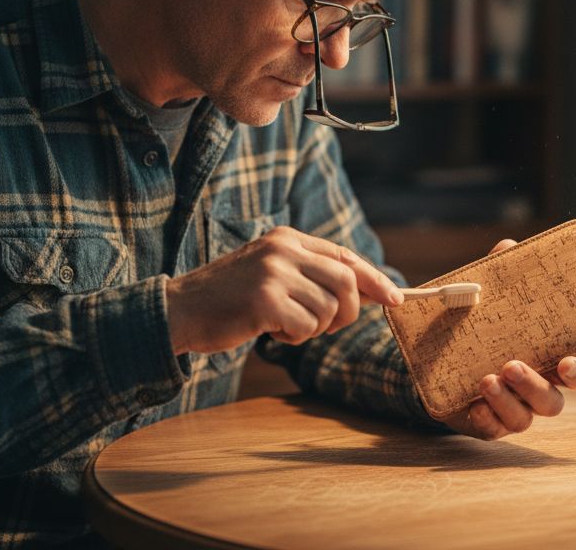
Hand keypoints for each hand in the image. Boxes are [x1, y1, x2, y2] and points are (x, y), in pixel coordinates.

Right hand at [164, 226, 402, 353]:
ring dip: (313, 329)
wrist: (179, 310)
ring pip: (328, 309)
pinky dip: (295, 338)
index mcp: (287, 239)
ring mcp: (274, 273)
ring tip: (282, 325)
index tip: (395, 299)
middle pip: (346, 282)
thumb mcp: (271, 272)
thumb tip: (366, 290)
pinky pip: (306, 327)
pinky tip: (269, 331)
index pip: (344, 257)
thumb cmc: (229, 299)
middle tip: (328, 326)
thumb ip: (311, 274)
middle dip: (347, 312)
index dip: (374, 279)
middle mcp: (283, 249)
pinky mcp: (265, 300)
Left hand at [439, 238, 575, 439]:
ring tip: (487, 379)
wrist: (440, 361)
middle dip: (534, 385)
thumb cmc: (481, 331)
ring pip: (523, 419)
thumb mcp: (489, 304)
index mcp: (545, 362)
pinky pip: (491, 430)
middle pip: (552, 401)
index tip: (566, 363)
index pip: (573, 374)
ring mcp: (511, 410)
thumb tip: (508, 246)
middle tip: (511, 365)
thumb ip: (500, 279)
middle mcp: (534, 390)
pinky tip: (474, 405)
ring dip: (507, 401)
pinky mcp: (485, 422)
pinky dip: (485, 419)